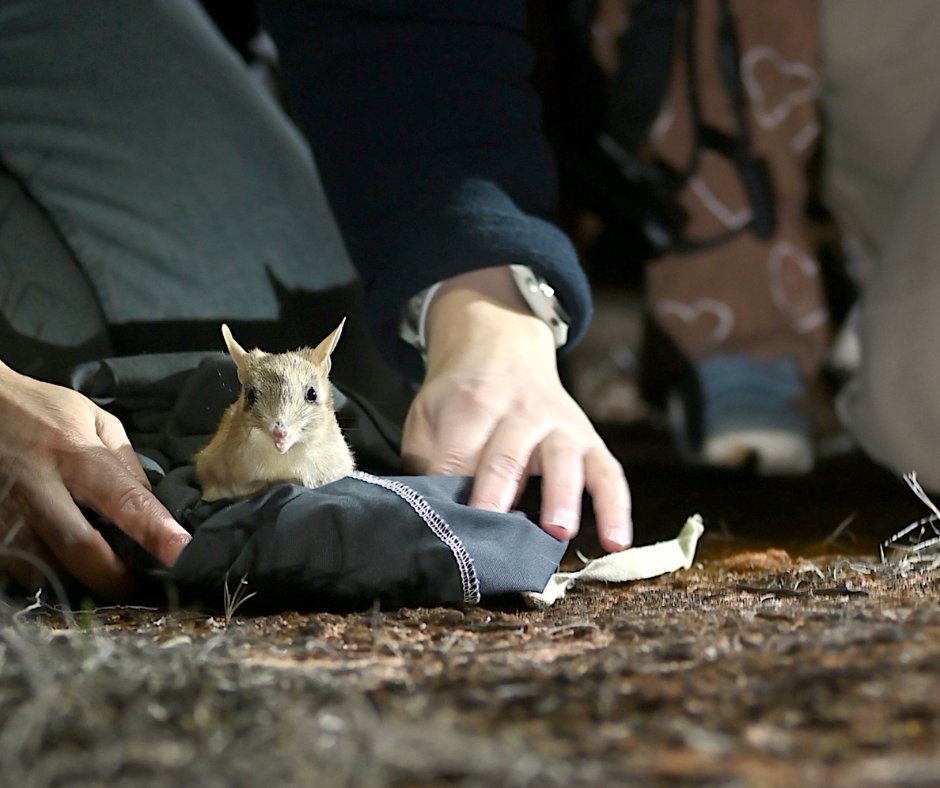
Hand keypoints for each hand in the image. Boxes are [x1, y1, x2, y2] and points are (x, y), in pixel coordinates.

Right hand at [0, 360, 191, 596]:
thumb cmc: (41, 411)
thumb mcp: (93, 418)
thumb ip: (124, 460)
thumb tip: (150, 502)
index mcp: (74, 452)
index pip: (123, 497)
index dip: (153, 528)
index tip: (178, 551)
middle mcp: (37, 484)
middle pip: (78, 545)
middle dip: (110, 574)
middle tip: (132, 583)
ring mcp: (5, 508)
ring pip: (43, 564)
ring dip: (75, 576)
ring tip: (96, 572)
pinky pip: (15, 564)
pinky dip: (41, 570)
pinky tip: (56, 562)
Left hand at [401, 267, 631, 551]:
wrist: (502, 351)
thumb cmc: (462, 398)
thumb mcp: (429, 414)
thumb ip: (425, 458)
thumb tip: (426, 509)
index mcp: (473, 404)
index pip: (456, 455)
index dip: (447, 490)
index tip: (441, 526)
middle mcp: (520, 413)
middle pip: (506, 457)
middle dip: (498, 494)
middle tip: (492, 531)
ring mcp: (560, 426)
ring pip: (564, 461)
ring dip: (562, 497)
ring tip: (559, 533)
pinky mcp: (590, 441)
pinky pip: (609, 474)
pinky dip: (616, 508)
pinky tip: (615, 541)